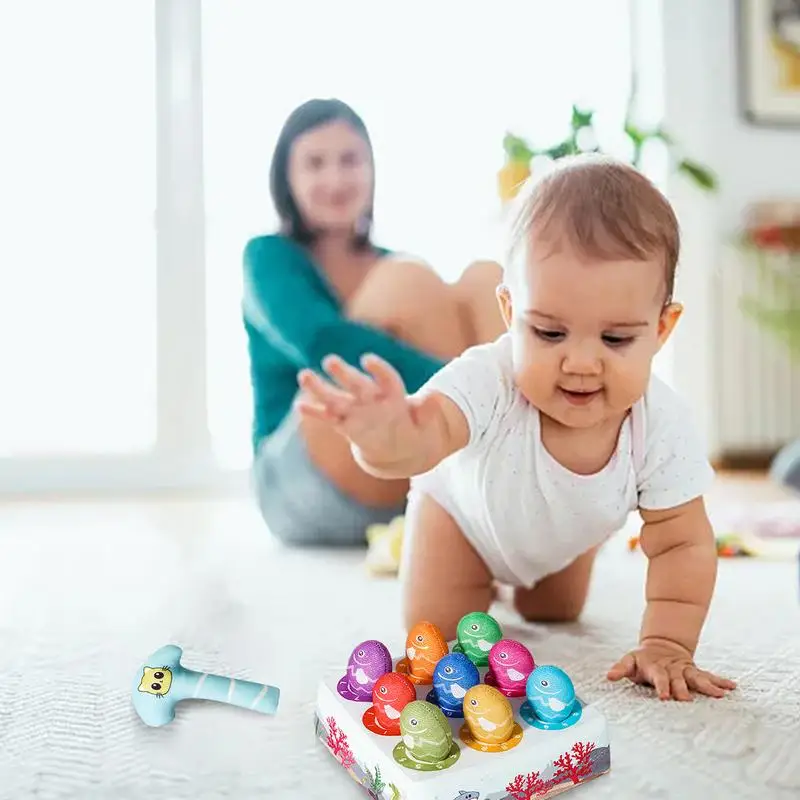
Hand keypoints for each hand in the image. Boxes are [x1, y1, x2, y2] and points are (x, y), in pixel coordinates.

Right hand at [295, 353, 435, 467]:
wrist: (401, 447)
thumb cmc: (414, 431)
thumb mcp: (425, 425)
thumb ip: (427, 413)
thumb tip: (433, 398)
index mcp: (393, 395)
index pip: (386, 379)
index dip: (378, 369)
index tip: (367, 360)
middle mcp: (371, 399)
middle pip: (357, 384)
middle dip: (344, 373)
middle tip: (329, 360)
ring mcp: (356, 411)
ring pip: (336, 397)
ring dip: (321, 388)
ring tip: (304, 375)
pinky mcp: (345, 424)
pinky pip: (329, 418)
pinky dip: (316, 413)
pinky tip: (300, 407)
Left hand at [607, 639, 736, 700]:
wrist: (662, 645)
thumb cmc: (643, 660)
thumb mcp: (630, 661)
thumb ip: (621, 668)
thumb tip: (609, 676)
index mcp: (656, 668)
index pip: (659, 678)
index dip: (662, 686)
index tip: (665, 697)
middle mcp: (673, 669)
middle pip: (679, 680)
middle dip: (683, 689)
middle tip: (688, 700)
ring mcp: (685, 670)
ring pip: (697, 678)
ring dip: (708, 686)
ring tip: (720, 694)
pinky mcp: (695, 671)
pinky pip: (709, 676)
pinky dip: (720, 681)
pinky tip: (732, 687)